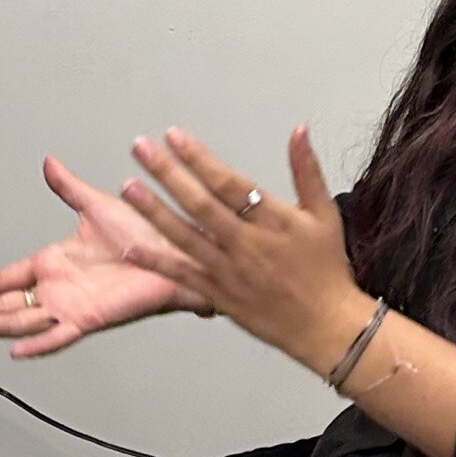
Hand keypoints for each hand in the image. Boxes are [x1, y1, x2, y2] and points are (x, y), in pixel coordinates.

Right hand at [0, 154, 211, 359]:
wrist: (177, 249)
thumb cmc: (144, 231)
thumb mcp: (96, 205)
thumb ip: (68, 187)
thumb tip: (49, 163)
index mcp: (53, 263)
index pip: (3, 278)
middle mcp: (56, 288)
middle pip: (2, 303)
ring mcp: (70, 306)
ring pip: (21, 321)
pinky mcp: (90, 318)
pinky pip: (59, 336)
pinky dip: (38, 344)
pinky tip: (15, 351)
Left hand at [122, 124, 373, 380]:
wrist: (327, 326)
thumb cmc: (327, 269)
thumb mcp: (325, 213)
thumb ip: (306, 170)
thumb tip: (298, 130)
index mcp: (272, 220)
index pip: (228, 182)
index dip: (199, 158)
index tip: (174, 137)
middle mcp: (247, 244)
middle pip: (200, 204)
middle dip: (167, 173)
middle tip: (141, 148)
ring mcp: (230, 271)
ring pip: (185, 236)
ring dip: (154, 211)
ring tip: (128, 187)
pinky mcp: (220, 295)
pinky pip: (184, 276)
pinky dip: (158, 263)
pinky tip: (132, 249)